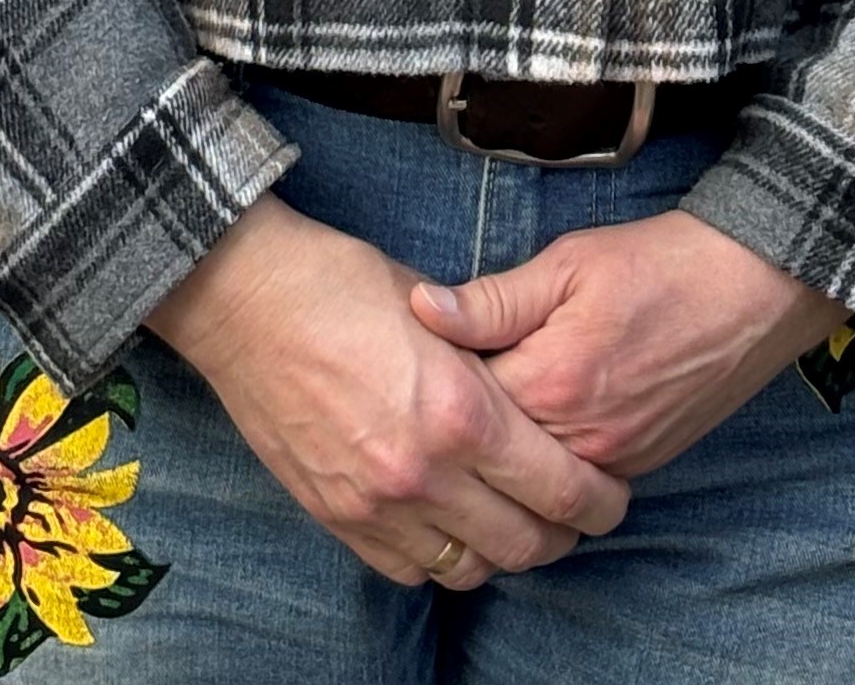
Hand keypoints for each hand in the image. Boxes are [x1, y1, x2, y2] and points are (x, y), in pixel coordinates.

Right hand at [147, 193, 633, 585]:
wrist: (243, 300)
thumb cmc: (340, 282)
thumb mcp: (435, 305)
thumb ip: (488, 358)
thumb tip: (530, 394)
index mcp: (462, 412)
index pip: (562, 489)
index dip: (602, 500)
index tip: (612, 492)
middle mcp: (425, 474)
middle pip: (526, 545)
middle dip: (564, 534)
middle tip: (572, 510)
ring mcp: (377, 506)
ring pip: (471, 570)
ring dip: (501, 550)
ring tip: (509, 516)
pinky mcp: (338, 519)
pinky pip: (410, 571)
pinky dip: (440, 556)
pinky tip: (447, 522)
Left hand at [407, 209, 840, 481]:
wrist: (752, 288)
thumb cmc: (658, 264)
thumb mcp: (568, 262)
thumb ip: (493, 299)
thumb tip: (422, 309)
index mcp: (550, 382)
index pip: (461, 407)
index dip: (435, 380)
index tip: (422, 356)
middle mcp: (579, 440)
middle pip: (492, 452)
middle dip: (465, 421)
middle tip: (447, 382)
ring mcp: (613, 462)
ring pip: (533, 473)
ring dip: (507, 443)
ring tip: (493, 397)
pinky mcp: (639, 466)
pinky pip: (575, 477)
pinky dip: (550, 453)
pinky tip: (539, 414)